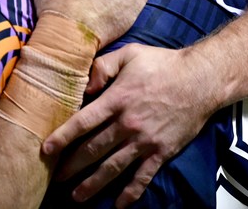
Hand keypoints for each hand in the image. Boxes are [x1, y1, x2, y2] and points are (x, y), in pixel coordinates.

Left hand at [43, 43, 217, 207]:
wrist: (201, 80)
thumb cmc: (164, 64)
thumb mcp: (129, 54)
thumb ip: (103, 66)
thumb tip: (85, 85)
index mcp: (117, 99)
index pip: (83, 122)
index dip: (62, 138)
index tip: (46, 150)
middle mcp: (127, 124)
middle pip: (93, 150)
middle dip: (72, 166)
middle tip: (56, 178)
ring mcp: (145, 141)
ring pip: (113, 167)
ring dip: (93, 184)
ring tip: (77, 196)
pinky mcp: (161, 151)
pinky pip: (143, 176)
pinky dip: (131, 192)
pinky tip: (119, 204)